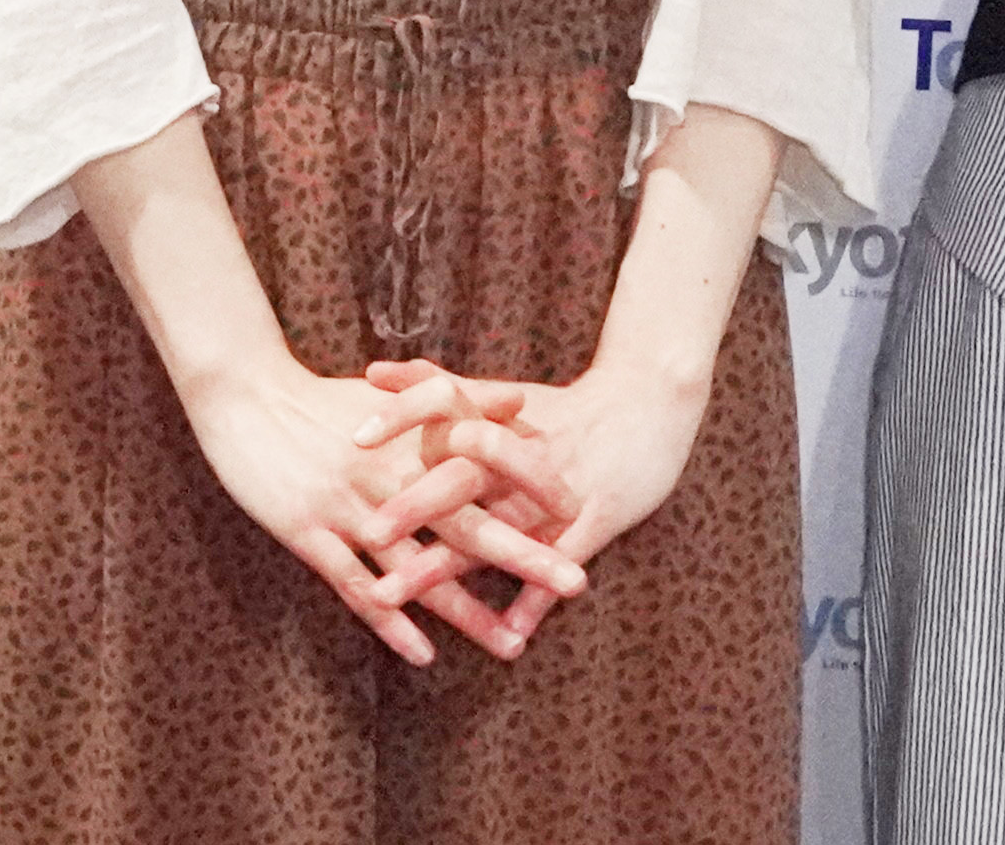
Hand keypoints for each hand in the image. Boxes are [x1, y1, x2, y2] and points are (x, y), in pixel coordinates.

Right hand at [183, 357, 574, 667]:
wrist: (244, 393)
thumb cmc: (322, 396)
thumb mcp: (396, 395)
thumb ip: (463, 398)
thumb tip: (525, 401)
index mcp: (413, 440)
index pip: (487, 470)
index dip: (534, 492)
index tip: (584, 515)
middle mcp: (389, 475)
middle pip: (467, 523)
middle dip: (524, 556)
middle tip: (577, 583)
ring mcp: (347, 507)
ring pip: (417, 568)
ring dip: (466, 610)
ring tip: (512, 648)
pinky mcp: (308, 532)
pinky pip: (354, 586)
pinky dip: (391, 622)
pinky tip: (424, 654)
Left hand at [356, 354, 707, 650]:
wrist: (652, 402)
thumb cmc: (567, 408)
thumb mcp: (503, 393)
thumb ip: (440, 385)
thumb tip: (371, 372)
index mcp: (500, 418)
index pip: (443, 409)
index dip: (401, 421)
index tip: (352, 437)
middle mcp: (523, 452)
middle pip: (460, 477)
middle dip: (413, 507)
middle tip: (366, 531)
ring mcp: (559, 488)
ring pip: (496, 531)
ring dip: (445, 566)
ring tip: (396, 593)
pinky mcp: (596, 518)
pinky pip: (561, 560)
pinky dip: (537, 596)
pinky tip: (508, 633)